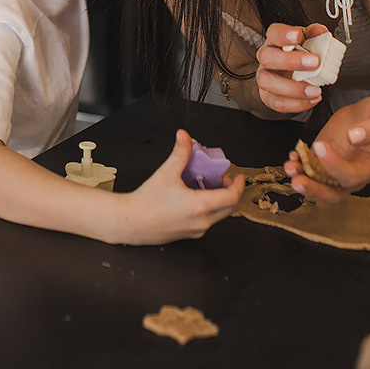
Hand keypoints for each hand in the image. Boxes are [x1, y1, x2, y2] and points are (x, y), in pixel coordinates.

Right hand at [121, 129, 244, 244]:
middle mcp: (202, 221)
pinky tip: (196, 196)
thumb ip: (180, 152)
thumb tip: (185, 136)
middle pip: (229, 208)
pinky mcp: (190, 234)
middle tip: (222, 178)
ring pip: (219, 215)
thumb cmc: (147, 202)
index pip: (231, 198)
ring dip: (220, 200)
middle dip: (230, 191)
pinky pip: (208, 221)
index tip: (238, 176)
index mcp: (199, 206)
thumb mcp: (166, 172)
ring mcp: (197, 230)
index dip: (238, 185)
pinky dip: (210, 208)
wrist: (131, 222)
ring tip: (207, 184)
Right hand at [256, 21, 330, 113]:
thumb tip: (321, 31)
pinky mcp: (268, 96)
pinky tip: (312, 99)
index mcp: (275, 41)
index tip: (297, 36)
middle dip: (290, 61)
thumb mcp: (307, 40)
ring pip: (268, 82)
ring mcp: (264, 77)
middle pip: (267, 57)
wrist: (290, 74)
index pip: (273, 33)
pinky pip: (277, 102)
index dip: (283, 34)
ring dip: (293, 88)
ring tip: (316, 90)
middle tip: (315, 63)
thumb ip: (314, 34)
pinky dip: (297, 103)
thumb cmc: (298, 54)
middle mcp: (266, 57)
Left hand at [284, 96, 369, 202]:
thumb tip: (355, 136)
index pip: (352, 176)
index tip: (321, 146)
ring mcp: (337, 166)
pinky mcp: (325, 157)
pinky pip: (311, 167)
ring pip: (319, 183)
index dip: (335, 165)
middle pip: (334, 193)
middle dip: (314, 189)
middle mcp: (353, 172)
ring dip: (302, 178)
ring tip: (290, 166)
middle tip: (298, 180)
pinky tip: (293, 155)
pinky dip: (300, 164)